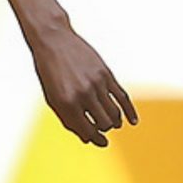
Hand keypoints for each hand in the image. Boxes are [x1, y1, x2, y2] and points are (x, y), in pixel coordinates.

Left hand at [29, 25, 138, 146]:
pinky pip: (122, 97)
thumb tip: (87, 139)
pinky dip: (130, 112)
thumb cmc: (50, 71)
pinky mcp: (106, 74)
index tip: (101, 142)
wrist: (53, 40)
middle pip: (104, 123)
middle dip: (104, 129)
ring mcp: (96, 84)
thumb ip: (68, 118)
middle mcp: (82, 94)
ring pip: (114, 113)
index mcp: (66, 102)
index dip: (95, 139)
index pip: (87, 130)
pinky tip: (133, 121)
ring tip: (113, 123)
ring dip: (115, 122)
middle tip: (103, 128)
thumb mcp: (52, 96)